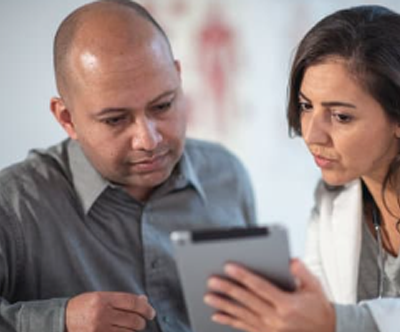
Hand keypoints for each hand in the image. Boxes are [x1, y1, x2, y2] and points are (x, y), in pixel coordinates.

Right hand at [65, 291, 155, 331]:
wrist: (60, 321)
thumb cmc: (82, 307)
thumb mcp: (99, 297)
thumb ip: (121, 299)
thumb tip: (143, 300)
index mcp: (103, 299)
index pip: (132, 302)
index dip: (145, 308)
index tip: (151, 312)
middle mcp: (102, 314)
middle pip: (133, 319)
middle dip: (141, 321)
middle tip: (142, 321)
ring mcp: (99, 329)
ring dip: (134, 331)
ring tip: (131, 327)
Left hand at [204, 259, 334, 331]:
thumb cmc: (319, 309)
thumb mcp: (315, 288)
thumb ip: (302, 272)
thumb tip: (290, 260)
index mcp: (286, 304)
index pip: (260, 287)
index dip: (243, 276)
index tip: (229, 266)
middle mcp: (276, 318)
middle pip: (247, 301)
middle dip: (228, 289)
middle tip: (212, 280)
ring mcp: (269, 329)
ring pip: (242, 315)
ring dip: (224, 305)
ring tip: (208, 296)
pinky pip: (244, 327)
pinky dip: (229, 321)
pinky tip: (217, 316)